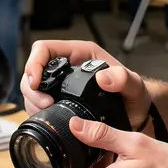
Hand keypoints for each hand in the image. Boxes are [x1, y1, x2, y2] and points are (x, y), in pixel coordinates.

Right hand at [20, 39, 152, 128]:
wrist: (135, 114)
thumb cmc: (135, 95)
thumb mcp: (135, 86)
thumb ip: (124, 78)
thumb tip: (102, 78)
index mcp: (81, 55)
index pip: (45, 49)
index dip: (34, 63)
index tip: (36, 81)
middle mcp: (68, 67)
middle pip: (33, 70)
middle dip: (32, 88)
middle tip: (44, 103)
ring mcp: (61, 84)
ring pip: (33, 88)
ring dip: (33, 101)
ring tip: (46, 111)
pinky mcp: (59, 100)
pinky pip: (39, 102)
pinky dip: (39, 111)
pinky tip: (48, 118)